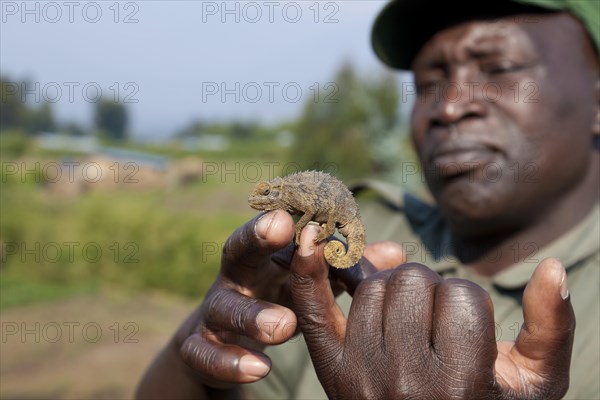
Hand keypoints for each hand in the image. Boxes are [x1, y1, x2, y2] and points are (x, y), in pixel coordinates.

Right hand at [136, 210, 404, 398]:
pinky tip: (259, 369)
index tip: (309, 202)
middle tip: (282, 228)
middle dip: (255, 237)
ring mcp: (214, 313)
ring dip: (253, 315)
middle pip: (235, 251)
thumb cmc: (274, 298)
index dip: (291, 211)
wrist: (220, 340)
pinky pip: (205, 355)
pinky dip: (229, 362)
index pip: (271, 229)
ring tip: (286, 326)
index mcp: (261, 257)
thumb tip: (397, 253)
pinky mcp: (199, 349)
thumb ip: (343, 269)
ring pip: (224, 308)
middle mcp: (234, 278)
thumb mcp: (305, 282)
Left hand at [290, 224, 574, 398]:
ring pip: (373, 287)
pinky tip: (310, 238)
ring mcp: (362, 377)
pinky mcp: (332, 372)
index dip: (467, 300)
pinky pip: (314, 309)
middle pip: (411, 283)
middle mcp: (406, 383)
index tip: (468, 327)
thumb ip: (552, 328)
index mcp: (462, 385)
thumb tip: (554, 267)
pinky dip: (308, 271)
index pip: (460, 295)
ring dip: (393, 289)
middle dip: (429, 289)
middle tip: (434, 318)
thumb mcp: (536, 382)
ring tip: (407, 317)